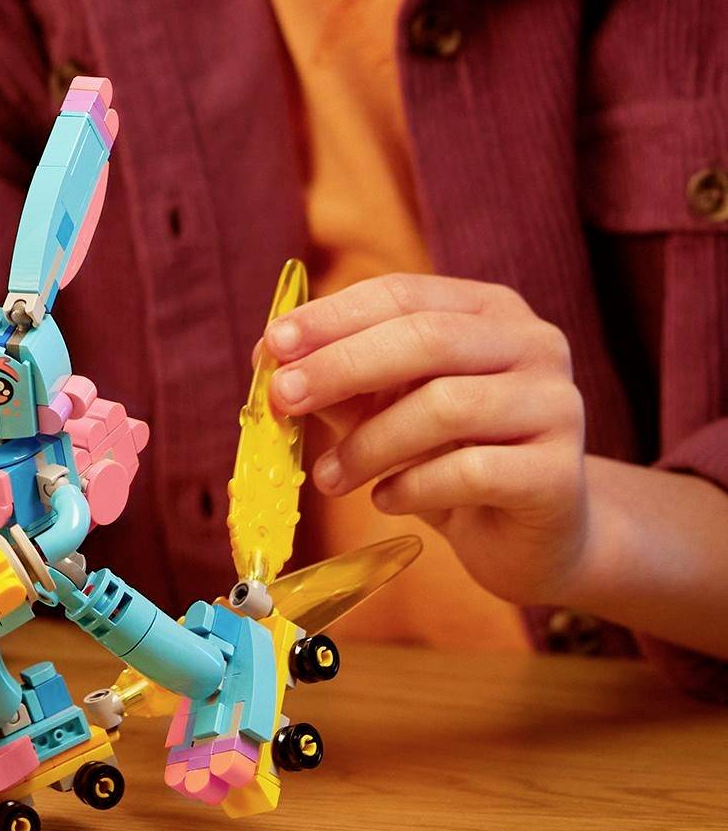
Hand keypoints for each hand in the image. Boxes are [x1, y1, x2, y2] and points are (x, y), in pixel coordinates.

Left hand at [265, 273, 589, 607]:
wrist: (532, 535)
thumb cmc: (448, 457)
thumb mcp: (386, 407)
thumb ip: (339, 379)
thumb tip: (268, 358)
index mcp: (489, 310)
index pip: (402, 294)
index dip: (331, 316)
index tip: (271, 344)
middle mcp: (535, 344)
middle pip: (426, 339)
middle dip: (340, 366)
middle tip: (281, 399)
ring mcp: (559, 406)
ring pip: (446, 406)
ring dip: (368, 443)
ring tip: (328, 477)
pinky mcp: (561, 474)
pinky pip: (472, 472)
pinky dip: (413, 486)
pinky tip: (385, 500)